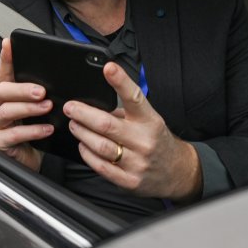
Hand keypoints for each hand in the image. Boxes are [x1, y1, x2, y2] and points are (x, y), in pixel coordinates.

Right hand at [0, 38, 52, 171]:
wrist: (29, 161)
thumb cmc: (32, 133)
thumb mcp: (37, 110)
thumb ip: (38, 94)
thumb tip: (57, 77)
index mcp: (2, 95)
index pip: (3, 72)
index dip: (5, 58)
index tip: (9, 43)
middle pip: (2, 91)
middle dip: (22, 89)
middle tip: (41, 90)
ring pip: (6, 111)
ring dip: (28, 108)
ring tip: (47, 107)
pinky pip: (13, 135)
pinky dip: (31, 131)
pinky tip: (46, 129)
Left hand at [63, 62, 201, 201]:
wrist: (177, 172)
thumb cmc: (156, 140)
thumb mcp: (148, 120)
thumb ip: (125, 112)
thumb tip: (94, 104)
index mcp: (149, 120)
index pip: (134, 97)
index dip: (120, 81)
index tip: (108, 68)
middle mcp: (144, 140)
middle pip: (107, 124)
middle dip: (83, 114)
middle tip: (70, 107)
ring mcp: (137, 162)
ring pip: (100, 146)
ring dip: (81, 133)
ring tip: (74, 125)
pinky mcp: (129, 180)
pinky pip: (101, 166)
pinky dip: (87, 154)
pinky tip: (83, 145)